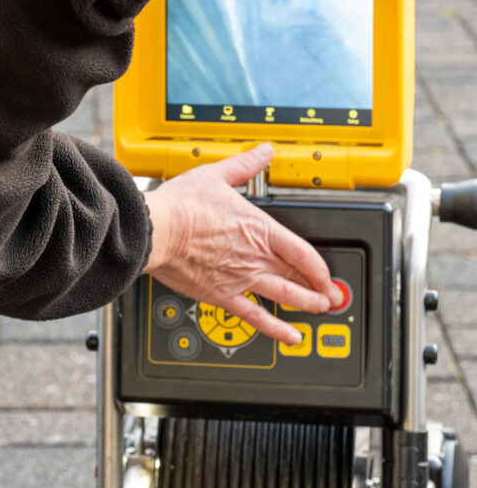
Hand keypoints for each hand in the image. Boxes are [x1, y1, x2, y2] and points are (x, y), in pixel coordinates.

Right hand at [142, 143, 342, 345]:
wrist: (157, 231)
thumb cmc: (181, 206)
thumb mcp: (216, 176)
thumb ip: (244, 166)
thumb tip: (263, 152)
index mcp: (259, 228)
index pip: (302, 252)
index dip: (320, 266)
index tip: (327, 274)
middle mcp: (255, 256)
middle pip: (297, 276)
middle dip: (319, 287)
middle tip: (331, 295)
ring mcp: (240, 278)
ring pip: (284, 296)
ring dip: (306, 304)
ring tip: (319, 309)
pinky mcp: (221, 296)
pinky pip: (255, 316)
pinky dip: (276, 328)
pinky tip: (290, 336)